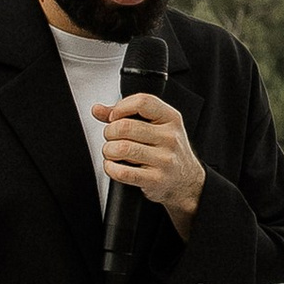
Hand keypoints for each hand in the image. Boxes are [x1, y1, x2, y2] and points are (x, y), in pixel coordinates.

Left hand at [95, 87, 205, 231]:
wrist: (185, 180)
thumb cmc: (167, 150)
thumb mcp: (155, 127)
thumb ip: (126, 115)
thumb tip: (98, 110)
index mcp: (171, 119)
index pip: (142, 102)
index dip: (121, 108)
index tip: (114, 117)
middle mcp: (170, 137)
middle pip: (125, 127)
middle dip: (110, 132)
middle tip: (111, 138)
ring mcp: (164, 160)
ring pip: (122, 148)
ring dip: (109, 151)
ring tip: (112, 152)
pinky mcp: (156, 180)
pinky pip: (123, 172)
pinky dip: (111, 168)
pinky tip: (114, 166)